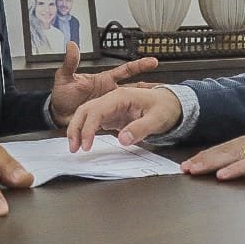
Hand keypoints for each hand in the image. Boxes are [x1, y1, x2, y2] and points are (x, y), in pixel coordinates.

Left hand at [49, 41, 158, 128]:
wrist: (57, 116)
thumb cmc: (62, 95)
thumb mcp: (65, 78)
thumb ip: (70, 63)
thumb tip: (71, 45)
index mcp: (104, 80)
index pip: (125, 71)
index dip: (138, 66)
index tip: (153, 62)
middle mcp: (110, 93)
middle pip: (134, 89)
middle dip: (148, 88)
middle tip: (164, 88)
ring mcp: (110, 108)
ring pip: (131, 107)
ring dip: (142, 108)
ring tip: (158, 109)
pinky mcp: (107, 122)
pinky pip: (122, 122)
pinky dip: (131, 124)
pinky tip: (141, 126)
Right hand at [66, 86, 181, 151]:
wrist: (170, 104)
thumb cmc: (165, 107)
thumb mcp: (157, 119)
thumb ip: (140, 128)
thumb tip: (123, 139)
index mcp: (121, 96)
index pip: (97, 110)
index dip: (89, 128)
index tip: (86, 144)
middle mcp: (112, 99)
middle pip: (86, 110)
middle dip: (76, 128)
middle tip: (74, 147)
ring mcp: (111, 106)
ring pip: (87, 114)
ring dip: (78, 129)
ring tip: (75, 147)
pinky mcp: (112, 115)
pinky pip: (94, 121)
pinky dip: (86, 131)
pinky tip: (83, 142)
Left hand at [181, 123, 244, 179]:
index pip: (228, 146)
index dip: (208, 155)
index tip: (191, 163)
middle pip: (224, 150)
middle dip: (202, 159)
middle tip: (183, 168)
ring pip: (233, 155)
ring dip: (211, 163)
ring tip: (194, 170)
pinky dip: (236, 169)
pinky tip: (223, 175)